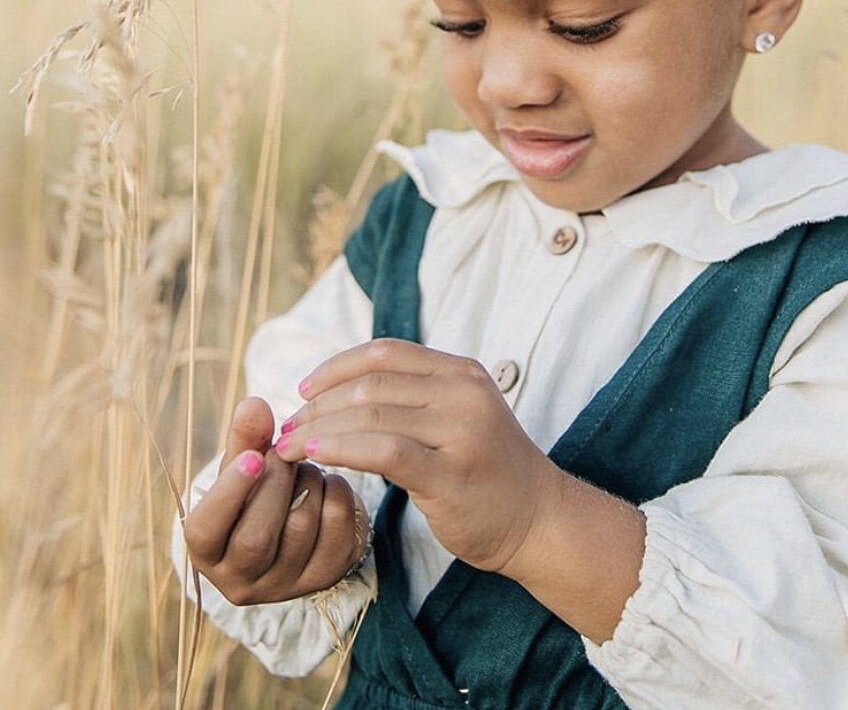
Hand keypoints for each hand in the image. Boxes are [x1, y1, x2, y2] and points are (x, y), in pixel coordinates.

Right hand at [182, 397, 369, 605]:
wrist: (298, 523)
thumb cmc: (258, 492)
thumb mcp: (244, 468)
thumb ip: (246, 438)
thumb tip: (253, 405)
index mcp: (208, 552)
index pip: (205, 531)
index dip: (229, 493)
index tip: (253, 457)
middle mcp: (241, 579)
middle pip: (256, 537)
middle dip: (276, 482)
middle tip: (283, 452)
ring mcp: (286, 584)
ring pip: (301, 527)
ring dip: (309, 481)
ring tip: (305, 468)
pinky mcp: (326, 575)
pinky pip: (338, 525)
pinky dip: (337, 491)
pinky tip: (327, 485)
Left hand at [276, 339, 561, 575]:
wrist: (538, 519)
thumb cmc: (487, 470)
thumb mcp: (458, 414)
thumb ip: (414, 396)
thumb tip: (340, 389)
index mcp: (461, 372)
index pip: (386, 352)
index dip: (336, 366)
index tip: (303, 389)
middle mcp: (463, 393)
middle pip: (371, 384)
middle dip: (318, 405)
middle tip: (285, 429)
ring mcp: (461, 432)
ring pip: (371, 415)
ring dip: (319, 430)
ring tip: (289, 448)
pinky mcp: (451, 474)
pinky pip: (384, 451)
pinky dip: (341, 448)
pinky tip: (315, 457)